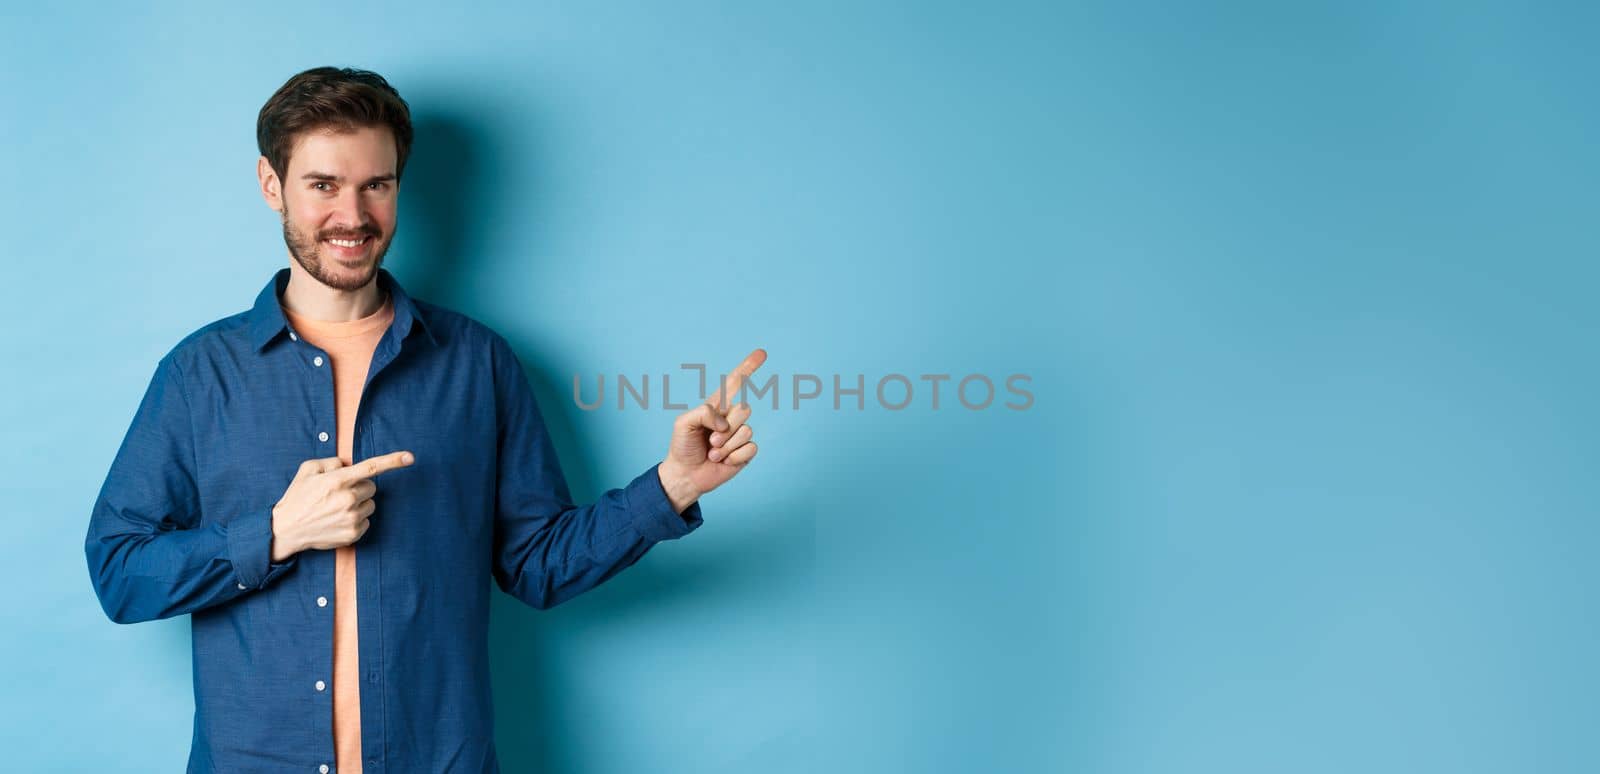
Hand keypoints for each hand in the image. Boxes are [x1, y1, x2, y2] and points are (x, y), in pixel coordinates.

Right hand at [270, 450, 414, 560]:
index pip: (371, 467)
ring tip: (336, 508)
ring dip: (359, 504)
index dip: (393, 461)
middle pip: (372, 487)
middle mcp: (347, 499)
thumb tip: (348, 465)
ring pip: (370, 504)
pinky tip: (337, 520)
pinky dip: (356, 519)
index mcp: (338, 480)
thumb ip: (331, 462)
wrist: (286, 530)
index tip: (410, 457)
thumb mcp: (308, 470)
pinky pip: (366, 521)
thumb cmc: (297, 497)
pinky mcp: (353, 534)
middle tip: (340, 493)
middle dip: (360, 487)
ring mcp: (351, 518)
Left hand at [658, 349, 766, 511]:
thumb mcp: (683, 423)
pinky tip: (723, 461)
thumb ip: (703, 413)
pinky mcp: (746, 452)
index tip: (762, 352)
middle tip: (710, 441)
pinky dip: (734, 457)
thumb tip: (725, 423)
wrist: (685, 474)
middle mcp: (731, 417)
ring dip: (726, 446)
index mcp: (716, 406)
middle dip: (725, 428)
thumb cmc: (682, 446)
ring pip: (746, 430)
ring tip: (713, 452)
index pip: (735, 382)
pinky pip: (751, 447)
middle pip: (744, 409)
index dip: (748, 366)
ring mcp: (739, 434)